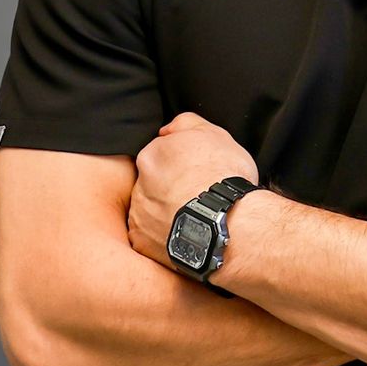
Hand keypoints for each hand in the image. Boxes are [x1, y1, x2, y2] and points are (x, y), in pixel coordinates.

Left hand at [128, 112, 258, 265]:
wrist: (228, 222)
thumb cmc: (224, 177)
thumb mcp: (215, 134)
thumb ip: (185, 123)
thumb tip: (167, 129)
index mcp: (153, 155)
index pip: (161, 154)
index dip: (181, 162)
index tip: (197, 171)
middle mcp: (138, 184)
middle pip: (152, 182)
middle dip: (169, 187)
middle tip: (196, 194)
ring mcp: (138, 214)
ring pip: (149, 210)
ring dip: (165, 212)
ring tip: (194, 217)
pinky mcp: (142, 242)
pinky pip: (150, 237)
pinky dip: (164, 235)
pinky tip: (186, 232)